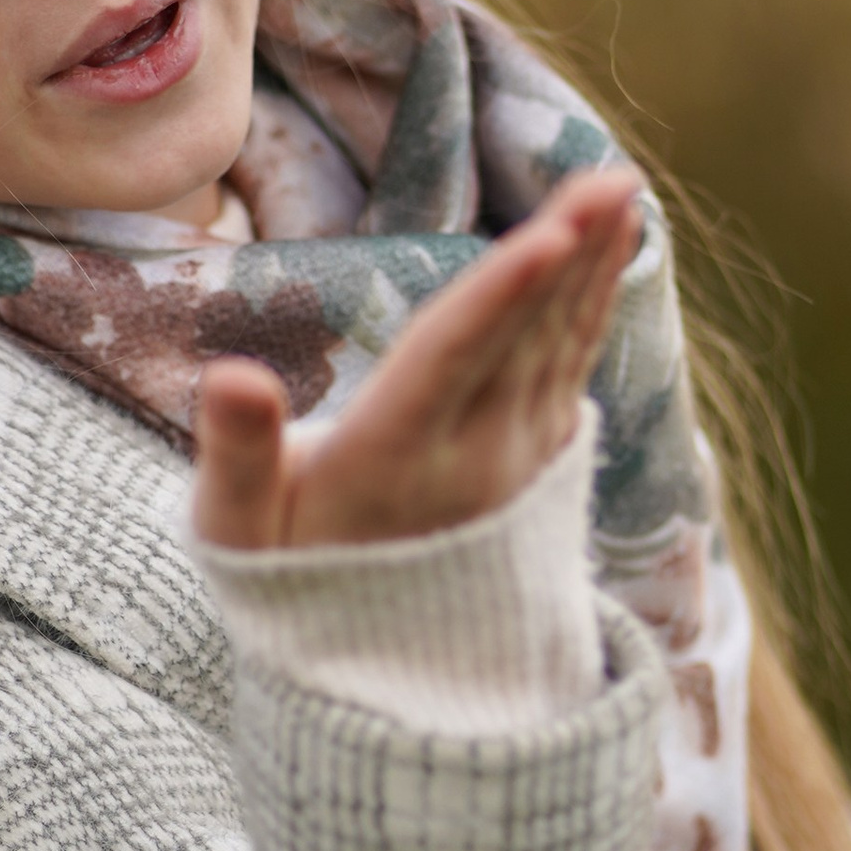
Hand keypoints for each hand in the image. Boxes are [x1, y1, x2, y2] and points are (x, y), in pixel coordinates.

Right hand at [192, 171, 640, 551]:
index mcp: (391, 462)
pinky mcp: (538, 465)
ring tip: (621, 188)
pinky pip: (572, 368)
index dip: (500, 296)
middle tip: (610, 176)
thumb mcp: (240, 531)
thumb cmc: (286, 581)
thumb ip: (236, 453)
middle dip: (569, 256)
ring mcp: (516, 465)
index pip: (452, 363)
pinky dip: (594, 304)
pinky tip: (611, 248)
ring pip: (560, 348)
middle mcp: (471, 462)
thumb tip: (230, 374)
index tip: (552, 234)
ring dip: (594, 267)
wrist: (380, 674)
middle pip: (523, 341)